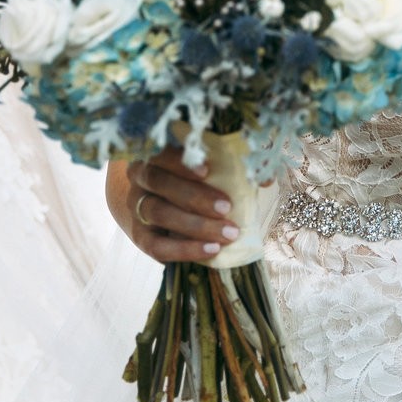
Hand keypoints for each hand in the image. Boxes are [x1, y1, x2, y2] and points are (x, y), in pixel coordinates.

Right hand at [105, 147, 240, 265]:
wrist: (161, 201)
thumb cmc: (195, 176)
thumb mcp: (213, 163)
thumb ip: (237, 163)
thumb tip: (265, 178)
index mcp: (156, 151)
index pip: (161, 150)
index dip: (181, 161)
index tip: (208, 170)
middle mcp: (140, 176)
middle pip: (160, 183)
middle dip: (194, 197)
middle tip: (226, 208)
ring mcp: (136, 206)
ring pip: (158, 213)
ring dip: (195, 225)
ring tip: (228, 234)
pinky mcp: (139, 235)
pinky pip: (156, 246)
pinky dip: (184, 250)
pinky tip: (211, 250)